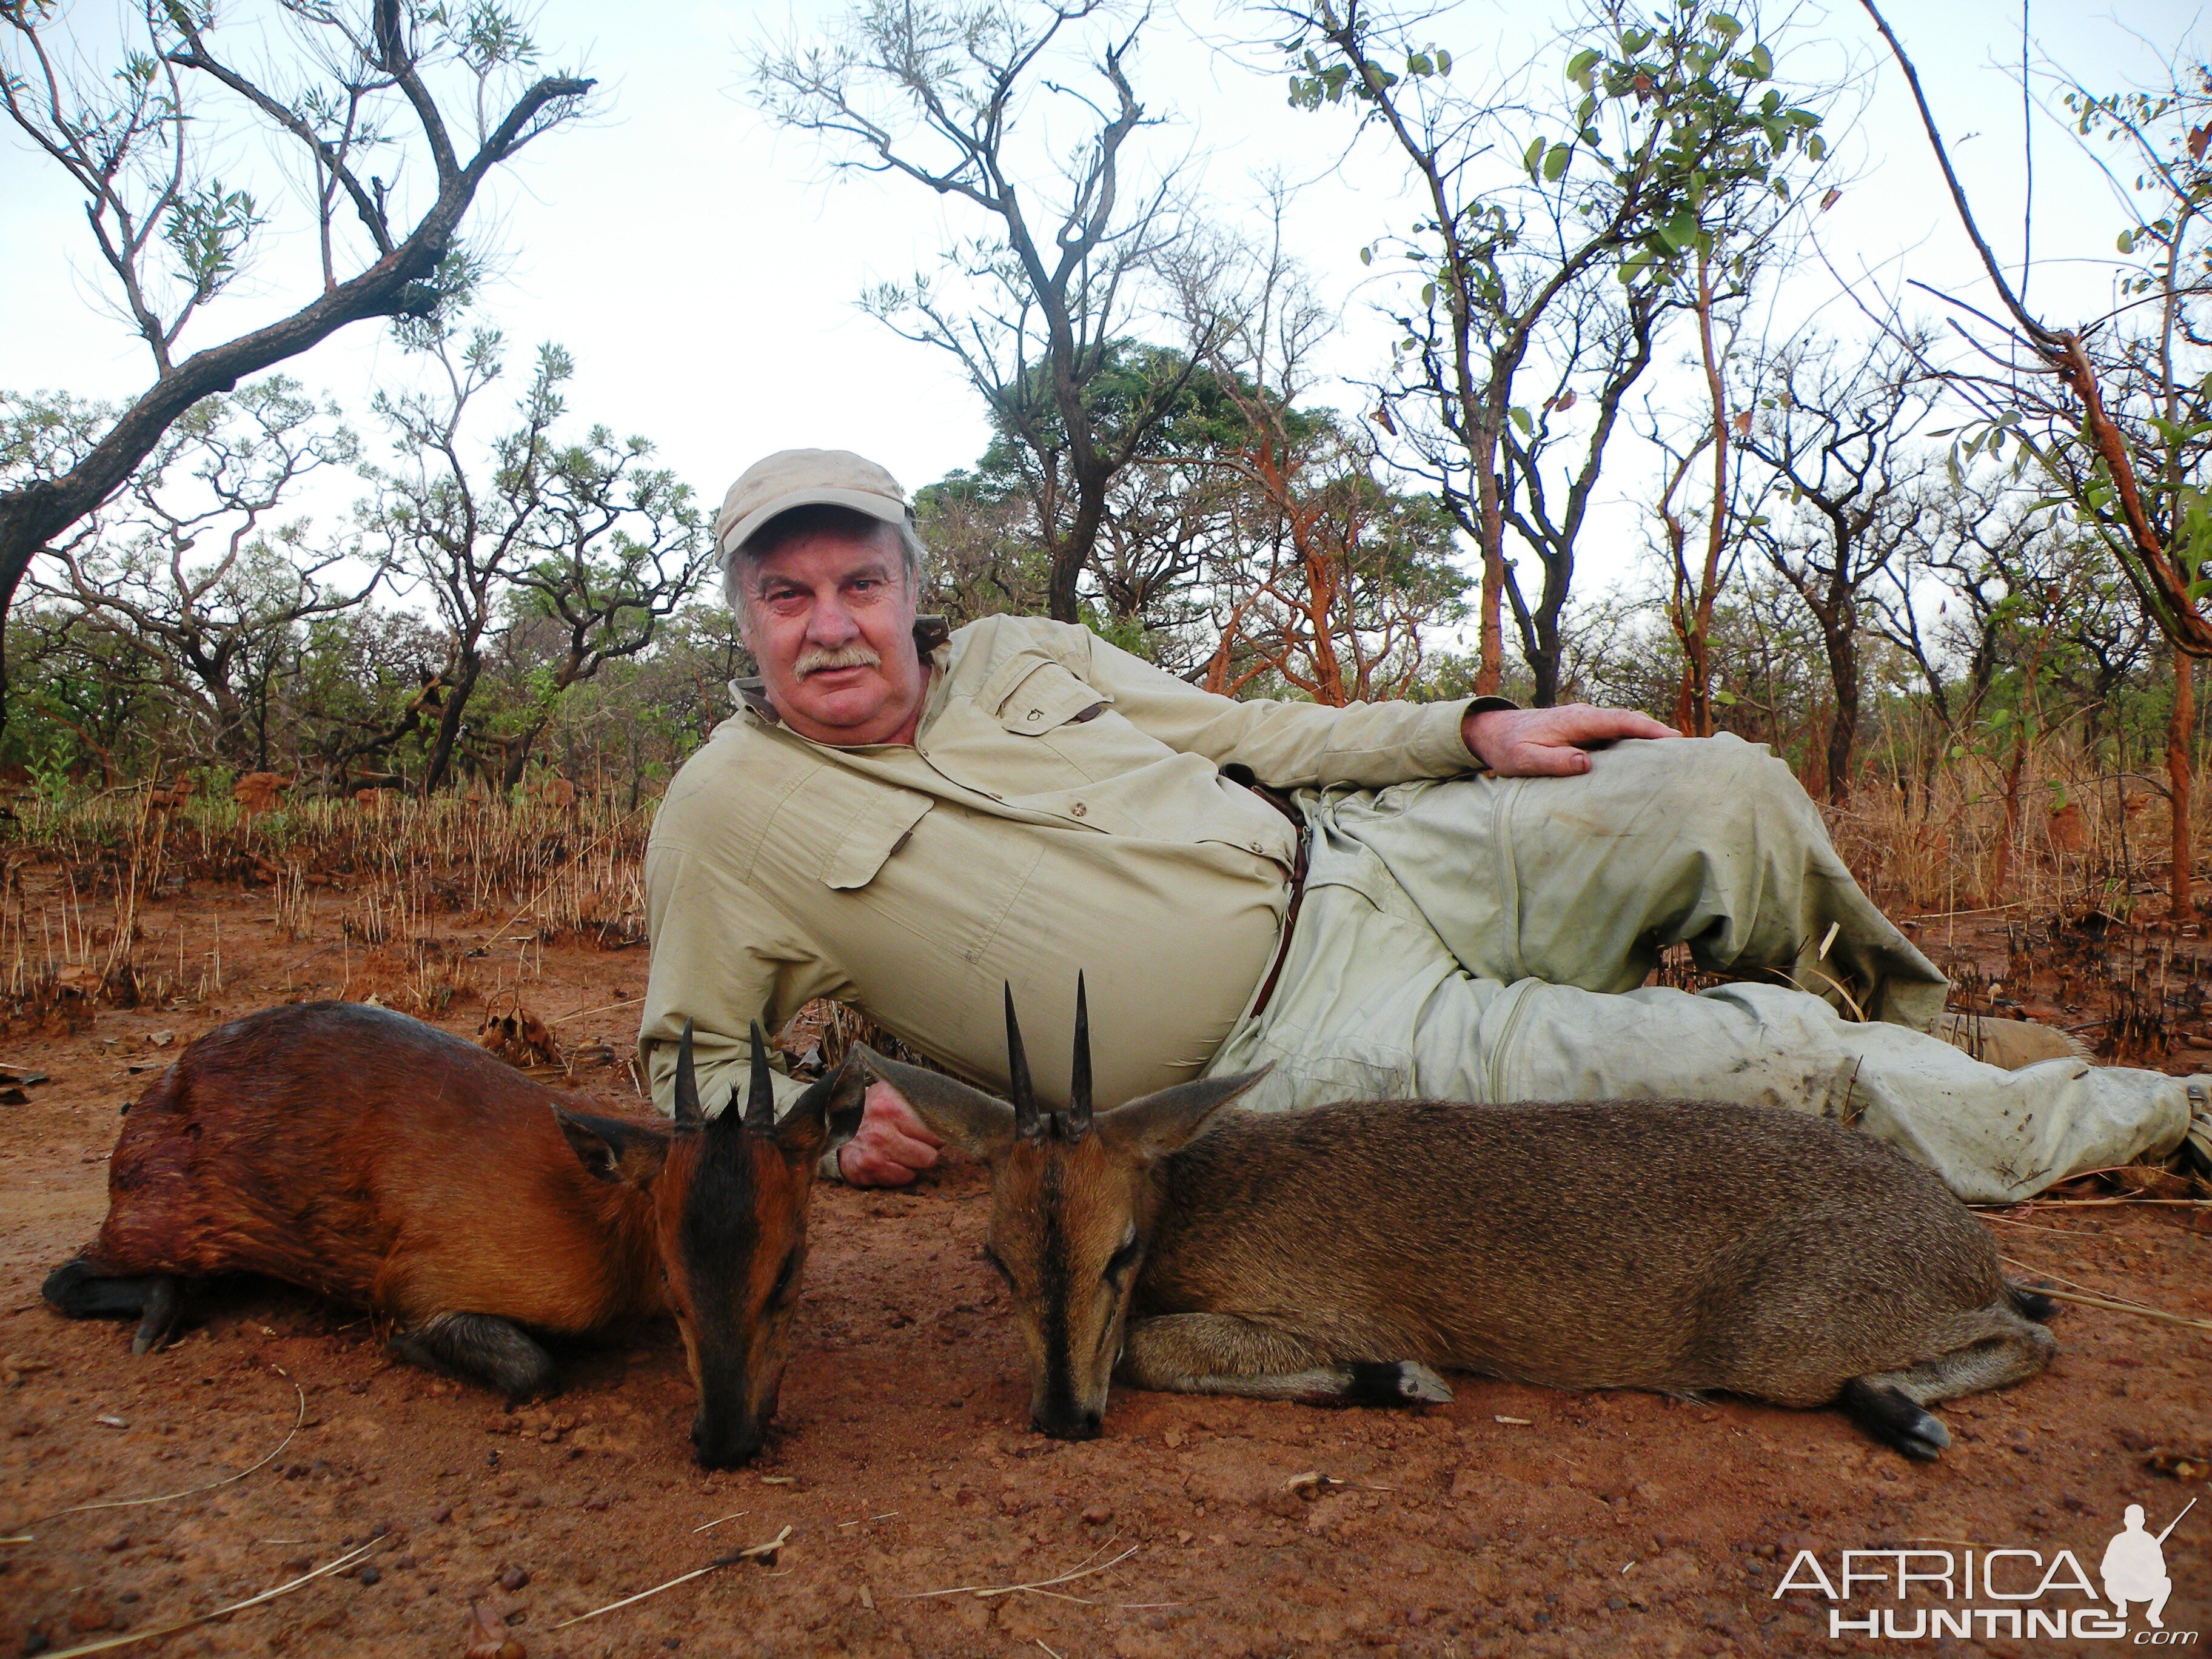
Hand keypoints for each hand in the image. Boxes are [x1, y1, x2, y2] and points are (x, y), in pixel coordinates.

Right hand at [836, 1077, 943, 1185]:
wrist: (832, 1124)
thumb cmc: (871, 1108)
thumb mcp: (891, 1091)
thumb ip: (919, 1099)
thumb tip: (955, 1106)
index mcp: (891, 1106)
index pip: (935, 1130)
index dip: (938, 1132)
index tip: (933, 1130)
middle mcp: (881, 1132)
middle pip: (930, 1154)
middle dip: (928, 1148)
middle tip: (916, 1140)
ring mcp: (873, 1155)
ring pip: (919, 1168)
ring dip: (914, 1161)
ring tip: (902, 1148)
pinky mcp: (866, 1172)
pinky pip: (902, 1179)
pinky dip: (901, 1172)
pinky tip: (890, 1159)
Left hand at [1463, 702, 1680, 776]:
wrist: (1493, 731)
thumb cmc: (1509, 747)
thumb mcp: (1525, 760)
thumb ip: (1554, 761)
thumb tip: (1586, 763)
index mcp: (1577, 721)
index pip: (1620, 721)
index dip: (1648, 730)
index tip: (1674, 740)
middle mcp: (1585, 716)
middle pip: (1630, 720)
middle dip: (1659, 732)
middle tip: (1689, 749)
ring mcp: (1586, 720)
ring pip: (1624, 725)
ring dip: (1648, 736)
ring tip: (1677, 754)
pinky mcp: (1583, 729)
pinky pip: (1615, 732)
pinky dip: (1634, 739)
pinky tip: (1646, 755)